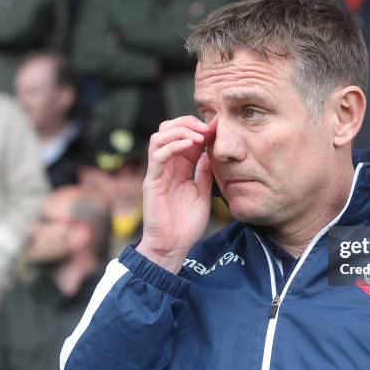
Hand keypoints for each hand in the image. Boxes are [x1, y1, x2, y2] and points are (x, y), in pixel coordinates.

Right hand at [136, 116, 216, 272]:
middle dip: (187, 122)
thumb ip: (204, 172)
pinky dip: (173, 145)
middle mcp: (166, 166)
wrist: (174, 246)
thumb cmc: (187, 224)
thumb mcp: (202, 193)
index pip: (184, 136)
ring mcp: (157, 172)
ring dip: (180, 130)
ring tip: (198, 136)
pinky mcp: (152, 181)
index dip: (198, 127)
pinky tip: (189, 145)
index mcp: (179, 167)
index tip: (217, 127)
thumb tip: (210, 152)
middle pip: (168, 129)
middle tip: (206, 129)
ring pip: (159, 137)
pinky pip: (157, 156)